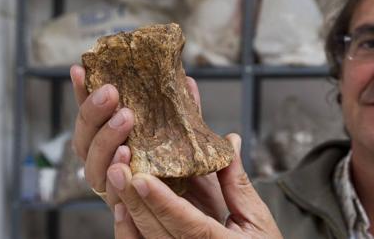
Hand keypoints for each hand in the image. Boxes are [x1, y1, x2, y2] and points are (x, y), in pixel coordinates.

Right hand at [70, 65, 226, 218]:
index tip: (80, 69)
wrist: (207, 225)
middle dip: (94, 116)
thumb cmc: (194, 182)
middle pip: (86, 144)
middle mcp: (110, 171)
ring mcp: (117, 194)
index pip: (93, 121)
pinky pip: (116, 204)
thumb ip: (185, 116)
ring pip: (96, 173)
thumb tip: (186, 81)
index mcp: (116, 148)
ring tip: (124, 123)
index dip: (83, 97)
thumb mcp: (190, 143)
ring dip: (105, 146)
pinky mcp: (128, 219)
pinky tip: (123, 169)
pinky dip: (117, 187)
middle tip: (112, 93)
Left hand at [109, 133, 282, 238]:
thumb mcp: (257, 218)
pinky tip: (121, 208)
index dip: (162, 202)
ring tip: (116, 180)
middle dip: (134, 199)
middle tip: (119, 167)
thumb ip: (238, 183)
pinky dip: (129, 231)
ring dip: (128, 212)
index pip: (187, 224)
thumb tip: (229, 142)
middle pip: (157, 232)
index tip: (142, 178)